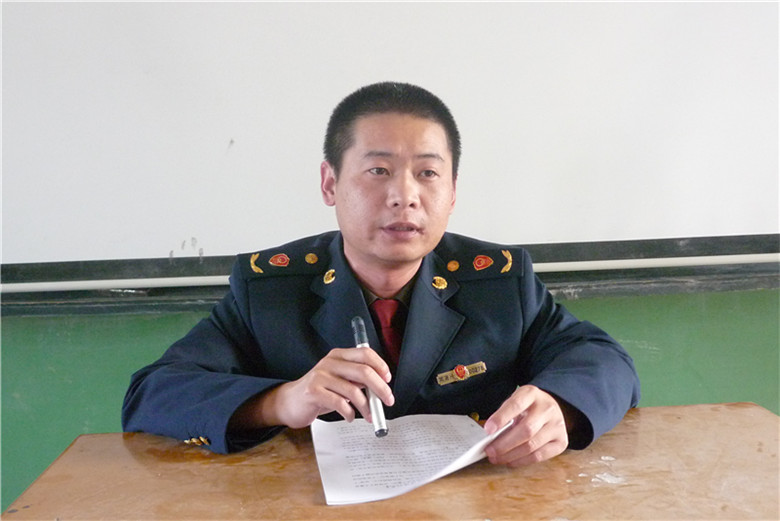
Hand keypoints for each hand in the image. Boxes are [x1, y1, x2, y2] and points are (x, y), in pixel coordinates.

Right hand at [230, 348, 393, 431]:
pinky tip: (350, 417)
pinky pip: (340, 403)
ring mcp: (320, 376)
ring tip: (369, 415)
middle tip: (388, 400)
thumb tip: (381, 386)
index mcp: (338, 355)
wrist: (291, 402)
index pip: (365, 353)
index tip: (388, 379)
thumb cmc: (320, 391)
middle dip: (380, 388)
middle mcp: (330, 362)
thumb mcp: (339, 379)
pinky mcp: (314, 391)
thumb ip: (356, 378)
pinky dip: (349, 413)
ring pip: (354, 390)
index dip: (380, 366)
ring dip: (366, 407)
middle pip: (363, 371)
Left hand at [482, 385, 568, 466]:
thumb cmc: (527, 407)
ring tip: (496, 458)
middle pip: (526, 430)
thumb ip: (504, 416)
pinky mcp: (561, 441)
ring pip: (532, 446)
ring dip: (510, 455)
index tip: (488, 430)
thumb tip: (489, 435)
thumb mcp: (515, 402)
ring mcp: (557, 425)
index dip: (501, 418)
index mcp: (532, 394)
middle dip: (504, 444)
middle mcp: (548, 408)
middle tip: (489, 451)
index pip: (516, 405)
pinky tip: (510, 461)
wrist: (551, 408)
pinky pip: (540, 456)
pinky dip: (522, 461)